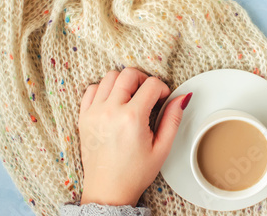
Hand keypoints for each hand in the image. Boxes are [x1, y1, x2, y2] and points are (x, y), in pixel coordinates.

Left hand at [78, 68, 191, 206]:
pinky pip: (92, 89)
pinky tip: (114, 101)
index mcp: (131, 118)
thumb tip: (182, 97)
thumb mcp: (162, 148)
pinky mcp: (83, 117)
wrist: (108, 191)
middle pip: (128, 74)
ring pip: (109, 77)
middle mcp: (110, 111)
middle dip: (143, 79)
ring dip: (123, 82)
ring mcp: (94, 113)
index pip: (151, 84)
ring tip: (131, 97)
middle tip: (148, 94)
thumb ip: (173, 118)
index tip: (163, 99)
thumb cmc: (134, 173)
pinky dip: (104, 89)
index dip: (162, 88)